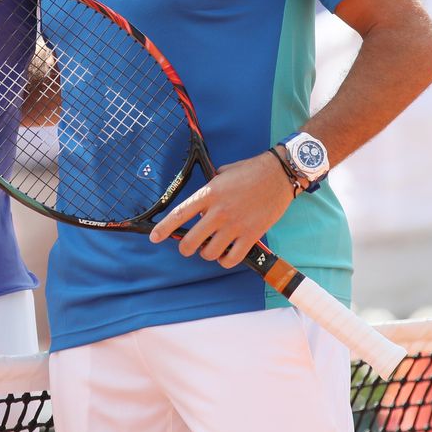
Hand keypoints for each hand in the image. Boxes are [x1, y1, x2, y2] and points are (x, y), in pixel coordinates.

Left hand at [149, 151, 294, 269]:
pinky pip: (232, 258)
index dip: (163, 228)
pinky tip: (226, 254)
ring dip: (207, 253)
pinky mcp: (251, 235)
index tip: (154, 238)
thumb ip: (208, 192)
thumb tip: (200, 208)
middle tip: (188, 247)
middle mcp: (218, 212)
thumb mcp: (221, 174)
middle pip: (191, 241)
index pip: (179, 215)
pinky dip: (225, 260)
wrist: (277, 174)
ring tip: (211, 247)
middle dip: (186, 248)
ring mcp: (234, 225)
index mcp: (207, 194)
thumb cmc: (249, 171)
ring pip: (209, 253)